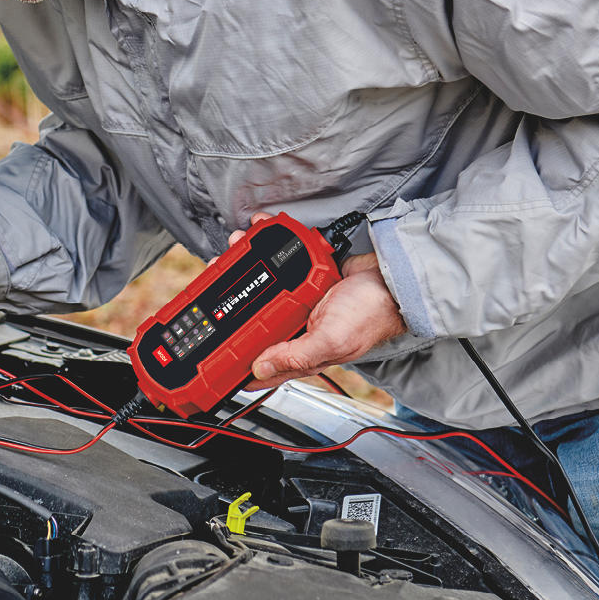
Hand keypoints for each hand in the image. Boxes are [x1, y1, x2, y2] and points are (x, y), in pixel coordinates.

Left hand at [225, 213, 406, 389]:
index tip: (204, 346)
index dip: (229, 359)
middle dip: (229, 295)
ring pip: (260, 285)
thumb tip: (260, 366)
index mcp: (298, 352)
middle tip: (216, 273)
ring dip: (244, 262)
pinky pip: (279, 262)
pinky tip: (260, 233)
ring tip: (237, 245)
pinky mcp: (304, 278)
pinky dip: (268, 246)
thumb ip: (296, 356)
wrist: (394, 278)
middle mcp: (294, 328)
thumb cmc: (372, 315)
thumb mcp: (331, 340)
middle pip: (250, 316)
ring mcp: (298, 302)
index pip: (256, 364)